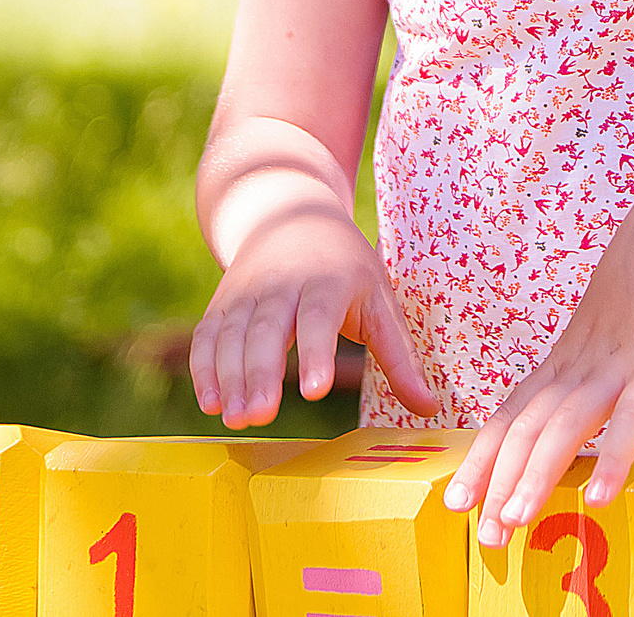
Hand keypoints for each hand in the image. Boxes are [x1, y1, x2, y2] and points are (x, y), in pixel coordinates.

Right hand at [190, 200, 440, 428]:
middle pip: (267, 330)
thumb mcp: (379, 300)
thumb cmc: (345, 267)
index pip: (319, 318)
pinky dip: (204, 368)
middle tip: (261, 416)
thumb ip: (399, 357)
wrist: (290, 213)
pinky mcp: (221, 303)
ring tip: (235, 419)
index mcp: (327, 281)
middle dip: (261, 373)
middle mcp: (281, 284)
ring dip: (230, 378)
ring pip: (232, 335)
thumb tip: (430, 409)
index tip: (315, 390)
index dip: (316, 353)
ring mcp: (246, 293)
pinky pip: (207, 336)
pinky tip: (210, 403)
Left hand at [444, 170, 633, 547]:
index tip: (457, 501)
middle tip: (482, 536)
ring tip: (515, 522)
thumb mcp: (607, 328)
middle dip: (499, 484)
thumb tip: (578, 405)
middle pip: (526, 430)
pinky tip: (600, 497)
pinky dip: (613, 460)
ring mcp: (617, 367)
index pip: (510, 416)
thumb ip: (591, 367)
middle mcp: (579, 367)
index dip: (482, 460)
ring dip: (536, 479)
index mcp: (564, 360)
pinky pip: (631, 420)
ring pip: (564, 429)